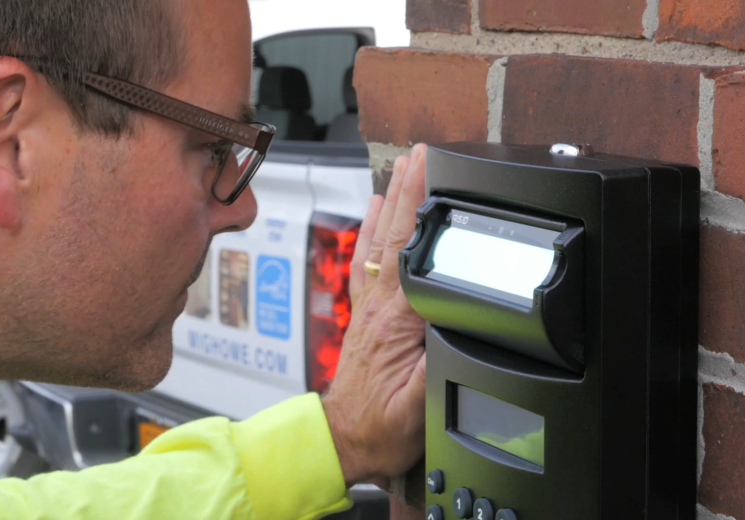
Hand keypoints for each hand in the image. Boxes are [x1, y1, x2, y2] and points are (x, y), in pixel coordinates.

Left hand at [322, 144, 427, 484]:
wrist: (345, 442)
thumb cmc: (383, 427)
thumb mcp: (422, 406)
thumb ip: (439, 364)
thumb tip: (460, 326)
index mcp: (397, 320)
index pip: (412, 250)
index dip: (422, 208)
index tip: (432, 171)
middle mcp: (380, 306)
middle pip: (394, 236)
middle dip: (408, 190)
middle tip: (420, 152)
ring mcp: (370, 308)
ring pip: (379, 244)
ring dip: (390, 203)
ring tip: (401, 169)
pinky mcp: (366, 316)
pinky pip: (365, 265)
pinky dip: (369, 233)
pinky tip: (373, 211)